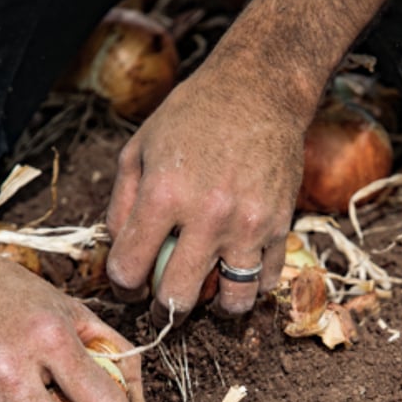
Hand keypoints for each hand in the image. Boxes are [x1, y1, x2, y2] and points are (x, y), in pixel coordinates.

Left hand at [105, 65, 303, 323]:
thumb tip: (121, 254)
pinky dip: (250, 285)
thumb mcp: (139, 149)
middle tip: (161, 302)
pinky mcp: (280, 226)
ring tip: (206, 296)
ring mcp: (249, 224)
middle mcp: (208, 215)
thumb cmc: (192, 117)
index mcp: (164, 194)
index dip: (122, 286)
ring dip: (214, 308)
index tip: (128, 285)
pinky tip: (236, 272)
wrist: (259, 91)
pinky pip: (267, 280)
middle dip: (162, 309)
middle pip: (178, 297)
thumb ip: (122, 205)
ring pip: (233, 300)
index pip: (130, 268)